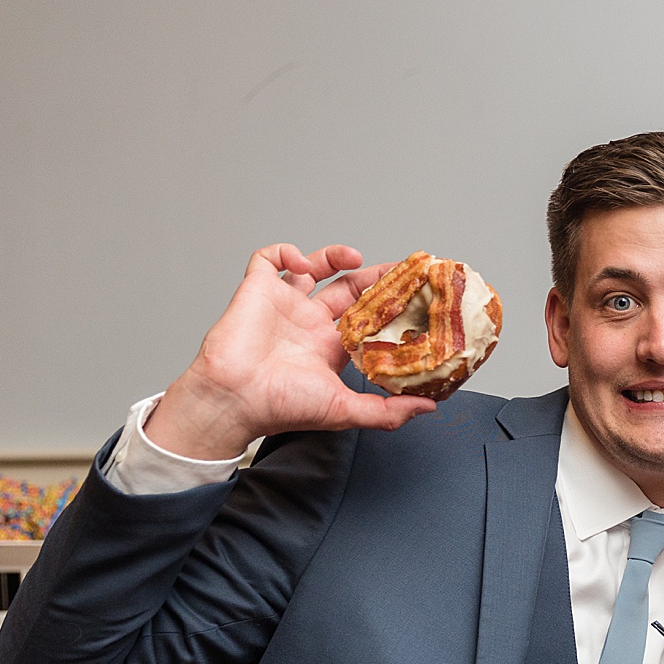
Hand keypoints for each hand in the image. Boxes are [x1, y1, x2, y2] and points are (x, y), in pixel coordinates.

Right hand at [144, 243, 438, 459]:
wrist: (234, 399)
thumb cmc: (280, 407)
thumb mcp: (344, 411)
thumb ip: (388, 412)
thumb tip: (429, 406)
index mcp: (330, 348)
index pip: (366, 318)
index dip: (388, 305)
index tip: (413, 294)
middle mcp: (309, 323)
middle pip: (348, 289)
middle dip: (373, 277)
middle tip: (398, 269)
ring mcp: (284, 305)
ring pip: (313, 268)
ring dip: (333, 256)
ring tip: (354, 258)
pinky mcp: (257, 290)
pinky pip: (269, 259)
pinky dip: (285, 252)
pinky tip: (301, 263)